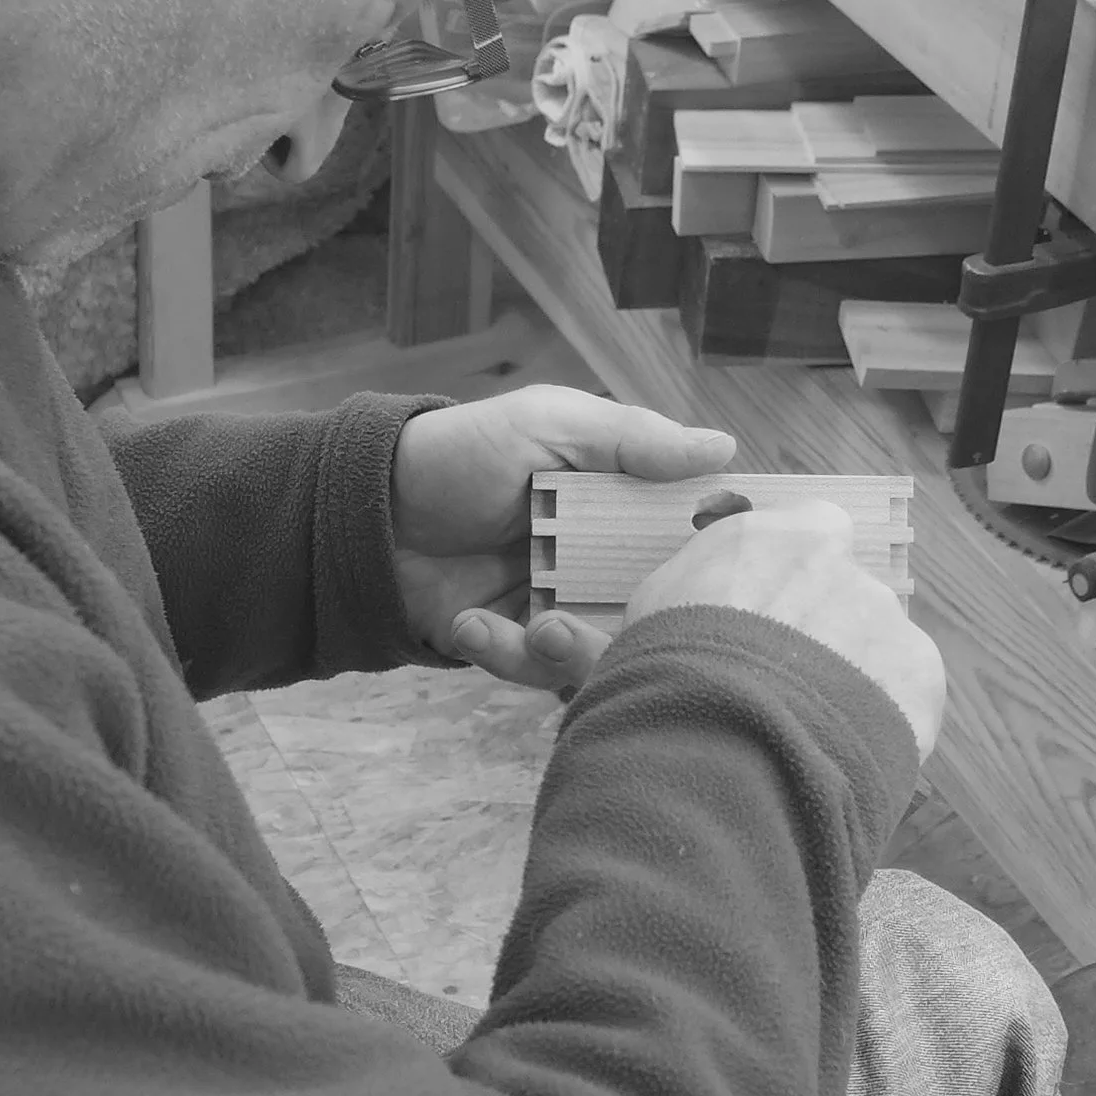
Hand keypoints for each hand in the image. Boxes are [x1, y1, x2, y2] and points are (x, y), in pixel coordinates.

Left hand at [391, 387, 734, 692]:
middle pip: (659, 613)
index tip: (727, 579)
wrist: (368, 508)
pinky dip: (508, 656)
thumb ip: (631, 439)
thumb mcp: (547, 424)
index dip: (712, 563)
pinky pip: (538, 672)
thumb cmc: (461, 452)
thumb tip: (722, 449)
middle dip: (647, 629)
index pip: (689, 541)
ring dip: (575, 652)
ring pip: (605, 654)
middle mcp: (603, 561)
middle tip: (623, 619)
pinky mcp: (516, 644)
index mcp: (623, 505)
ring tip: (539, 627)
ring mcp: (561, 606)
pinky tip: (469, 624)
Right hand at [624, 499, 947, 759]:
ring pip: (876, 646)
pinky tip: (839, 748)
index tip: (773, 617)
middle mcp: (842, 563)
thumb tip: (642, 607)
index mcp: (783, 533)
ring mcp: (885, 617)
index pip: (811, 532)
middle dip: (824, 633)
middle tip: (784, 684)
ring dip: (853, 678)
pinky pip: (904, 694)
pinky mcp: (919, 674)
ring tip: (807, 729)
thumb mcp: (650, 613)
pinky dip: (881, 718)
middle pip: (845, 594)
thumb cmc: (668, 668)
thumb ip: (688, 591)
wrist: (719, 741)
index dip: (795, 577)